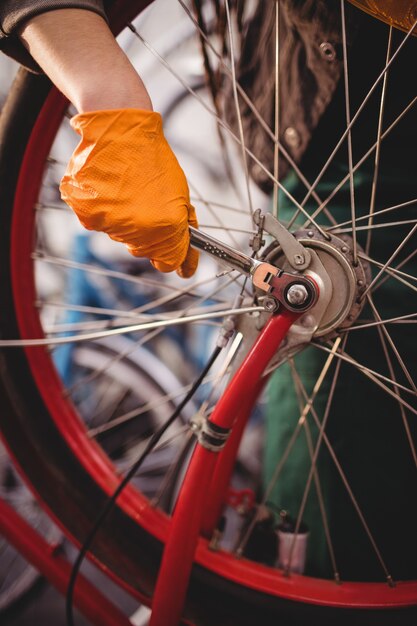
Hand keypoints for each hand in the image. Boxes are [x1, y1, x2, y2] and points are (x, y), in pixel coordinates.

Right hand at [60, 108, 198, 276]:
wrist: (121, 131)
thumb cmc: (155, 162)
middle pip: (145, 252)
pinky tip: (112, 190)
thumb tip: (184, 267)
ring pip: (122, 237)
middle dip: (152, 236)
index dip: (175, 259)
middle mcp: (137, 231)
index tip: (179, 260)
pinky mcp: (87, 214)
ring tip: (129, 192)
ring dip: (128, 222)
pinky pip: (100, 225)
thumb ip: (183, 233)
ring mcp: (109, 224)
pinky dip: (107, 212)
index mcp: (165, 227)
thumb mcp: (180, 198)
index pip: (169, 263)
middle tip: (149, 206)